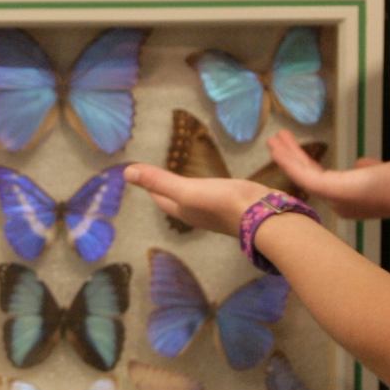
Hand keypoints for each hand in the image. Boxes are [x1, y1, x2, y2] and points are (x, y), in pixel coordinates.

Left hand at [122, 164, 265, 238]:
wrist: (264, 217)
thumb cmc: (223, 204)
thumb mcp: (187, 190)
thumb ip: (160, 181)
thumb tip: (126, 173)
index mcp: (184, 211)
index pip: (161, 199)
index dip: (150, 187)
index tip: (142, 175)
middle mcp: (198, 214)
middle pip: (176, 202)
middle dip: (166, 190)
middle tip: (158, 176)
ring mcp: (217, 212)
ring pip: (195, 200)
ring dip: (186, 191)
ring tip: (183, 179)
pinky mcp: (234, 207)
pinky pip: (214, 196)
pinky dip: (207, 189)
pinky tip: (214, 185)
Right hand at [266, 130, 389, 221]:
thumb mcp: (379, 172)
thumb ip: (367, 169)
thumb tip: (361, 163)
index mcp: (347, 199)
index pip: (321, 179)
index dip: (306, 164)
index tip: (295, 151)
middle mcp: (335, 202)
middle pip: (307, 176)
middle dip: (291, 158)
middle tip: (275, 144)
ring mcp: (331, 197)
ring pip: (301, 175)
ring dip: (285, 156)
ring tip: (272, 140)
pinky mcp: (328, 189)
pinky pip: (302, 175)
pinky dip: (288, 161)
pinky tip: (277, 149)